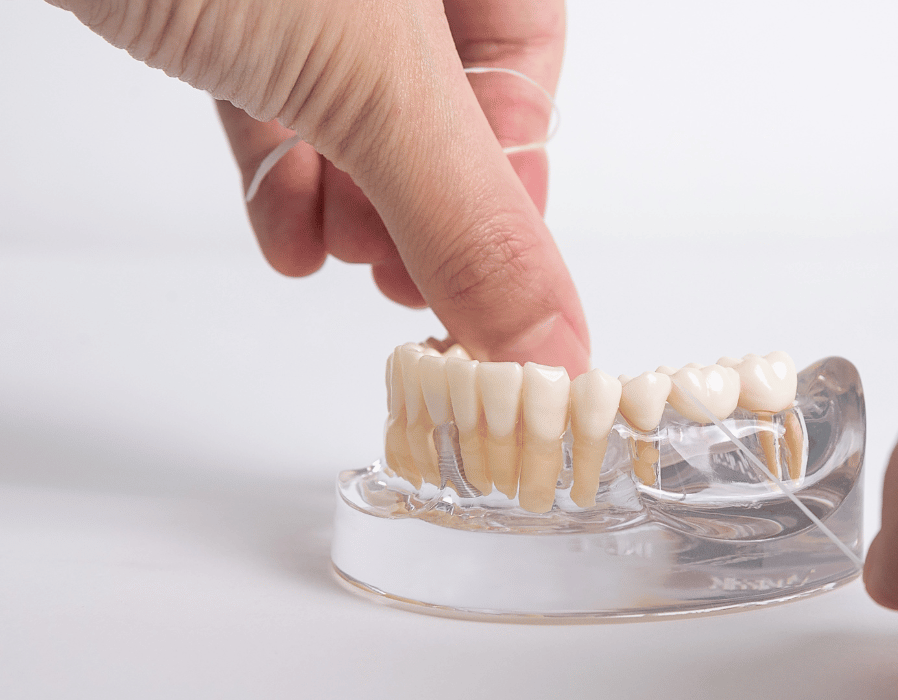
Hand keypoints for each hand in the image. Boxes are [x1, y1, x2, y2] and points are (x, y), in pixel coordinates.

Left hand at [49, 0, 588, 374]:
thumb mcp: (369, 74)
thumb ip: (467, 220)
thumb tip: (549, 337)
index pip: (524, 66)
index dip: (513, 182)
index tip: (494, 282)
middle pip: (440, 97)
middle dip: (422, 205)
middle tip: (409, 281)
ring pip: (351, 104)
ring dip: (351, 204)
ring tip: (339, 258)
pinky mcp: (217, 1)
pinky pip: (272, 92)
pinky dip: (281, 172)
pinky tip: (284, 234)